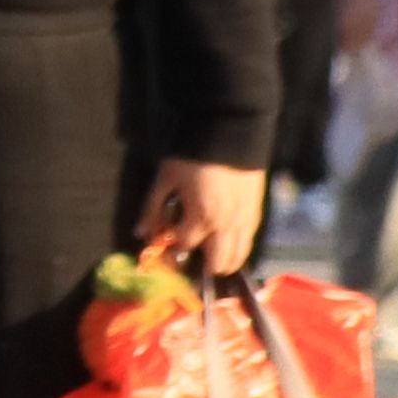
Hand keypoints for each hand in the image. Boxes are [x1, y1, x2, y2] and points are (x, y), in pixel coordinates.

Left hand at [133, 157, 264, 278]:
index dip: (172, 247)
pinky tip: (225, 238)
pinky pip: (249, 239)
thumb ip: (152, 209)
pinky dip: (238, 245)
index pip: (185, 246)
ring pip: (239, 255)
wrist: (229, 132)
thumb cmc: (192, 155)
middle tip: (190, 254)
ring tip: (208, 252)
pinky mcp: (257, 210)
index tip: (166, 243)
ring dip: (223, 260)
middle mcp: (227, 225)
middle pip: (218, 262)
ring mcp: (246, 219)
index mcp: (202, 218)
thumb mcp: (166, 179)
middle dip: (203, 265)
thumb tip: (140, 233)